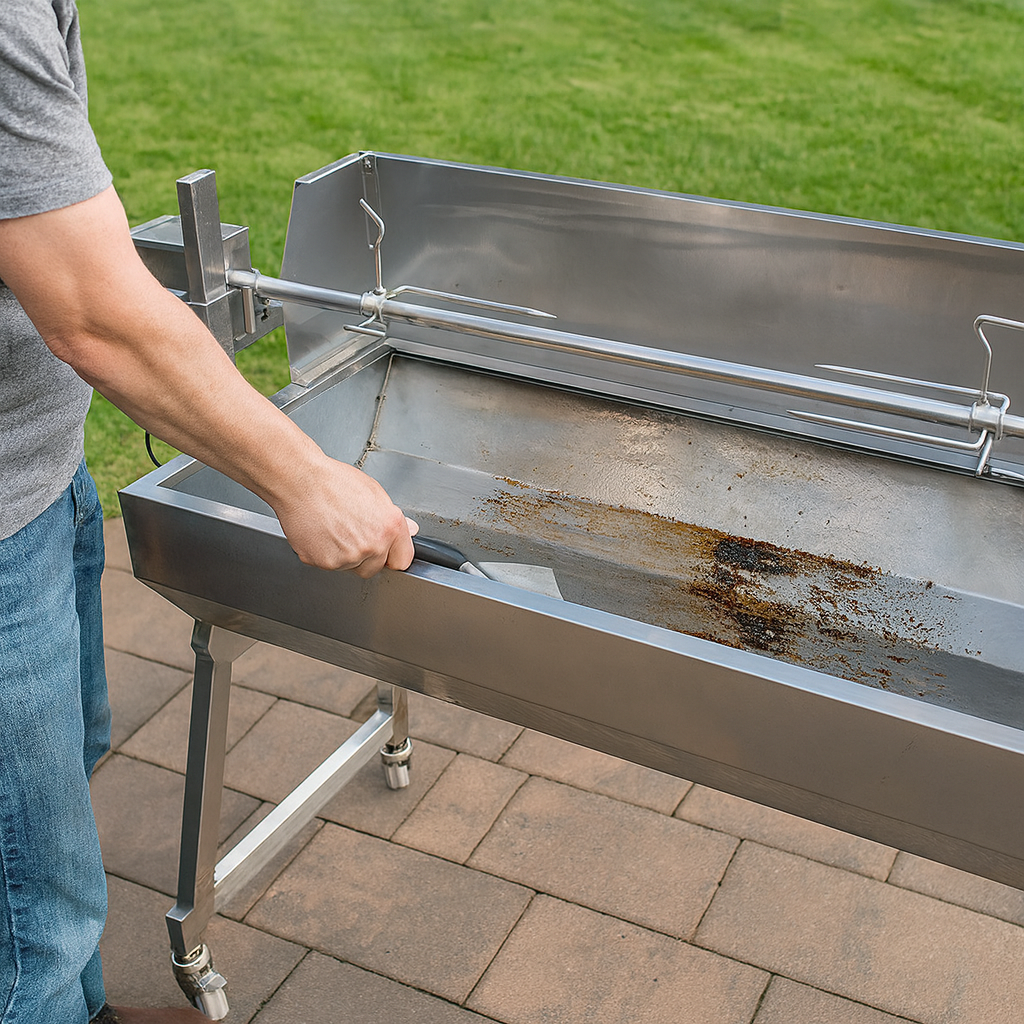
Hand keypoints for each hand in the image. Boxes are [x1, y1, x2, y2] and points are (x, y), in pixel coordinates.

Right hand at [271, 457, 417, 577]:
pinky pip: (329, 565)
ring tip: (334, 527)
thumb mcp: (374, 492)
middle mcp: (371, 546)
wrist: (300, 481)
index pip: (402, 560)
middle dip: (367, 556)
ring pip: (351, 567)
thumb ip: (393, 518)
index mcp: (389, 528)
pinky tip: (322, 532)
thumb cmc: (334, 481)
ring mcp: (347, 557)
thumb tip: (409, 530)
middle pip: (375, 568)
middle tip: (352, 532)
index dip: (393, 555)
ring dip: (345, 555)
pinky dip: (325, 553)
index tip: (388, 552)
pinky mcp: (324, 562)